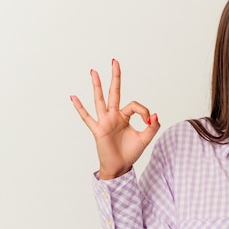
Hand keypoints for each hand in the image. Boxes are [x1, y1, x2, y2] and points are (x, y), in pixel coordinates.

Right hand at [70, 59, 159, 179]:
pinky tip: (73, 97)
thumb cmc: (130, 152)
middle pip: (115, 92)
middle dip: (115, 77)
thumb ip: (152, 126)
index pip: (134, 105)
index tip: (149, 121)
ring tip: (94, 72)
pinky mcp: (98, 130)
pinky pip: (87, 118)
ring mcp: (104, 121)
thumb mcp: (145, 138)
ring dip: (97, 86)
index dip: (144, 111)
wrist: (119, 167)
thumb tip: (155, 115)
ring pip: (100, 100)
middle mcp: (114, 116)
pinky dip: (80, 108)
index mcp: (125, 116)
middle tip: (115, 61)